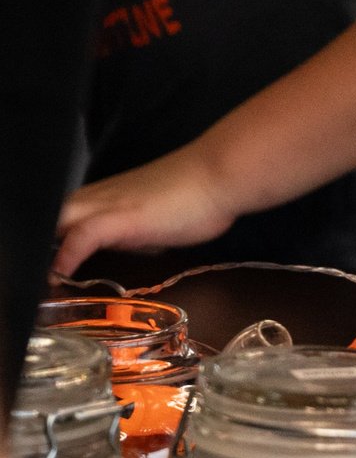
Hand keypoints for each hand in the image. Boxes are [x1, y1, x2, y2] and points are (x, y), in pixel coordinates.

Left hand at [54, 146, 238, 276]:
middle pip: (46, 220)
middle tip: (31, 278)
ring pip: (53, 224)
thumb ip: (132, 231)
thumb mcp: (154, 217)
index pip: (58, 218)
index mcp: (101, 198)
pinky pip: (80, 237)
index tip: (39, 270)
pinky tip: (59, 278)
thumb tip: (129, 250)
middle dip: (36, 245)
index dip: (45, 243)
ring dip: (41, 252)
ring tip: (38, 283)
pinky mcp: (119, 217)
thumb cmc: (198, 194)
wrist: (221, 174)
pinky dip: (64, 258)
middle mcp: (95, 198)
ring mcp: (105, 205)